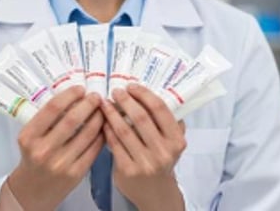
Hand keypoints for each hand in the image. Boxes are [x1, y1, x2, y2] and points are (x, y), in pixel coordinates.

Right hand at [1, 87, 103, 210]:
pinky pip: (94, 148)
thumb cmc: (33, 158)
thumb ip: (47, 120)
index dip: (70, 95)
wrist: (33, 189)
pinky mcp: (75, 173)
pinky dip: (102, 134)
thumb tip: (75, 96)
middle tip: (96, 97)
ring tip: (103, 109)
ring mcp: (60, 163)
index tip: (80, 89)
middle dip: (89, 104)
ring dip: (99, 118)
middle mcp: (43, 150)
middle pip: (72, 119)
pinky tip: (104, 127)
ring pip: (88, 133)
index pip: (52, 108)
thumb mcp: (31, 137)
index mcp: (29, 137)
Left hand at [100, 85, 186, 210]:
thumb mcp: (172, 143)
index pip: (160, 110)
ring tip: (104, 103)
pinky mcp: (128, 170)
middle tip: (115, 91)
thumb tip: (151, 94)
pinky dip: (107, 131)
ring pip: (124, 130)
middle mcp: (163, 152)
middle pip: (141, 118)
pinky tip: (103, 122)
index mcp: (176, 141)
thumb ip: (168, 123)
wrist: (155, 193)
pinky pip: (114, 145)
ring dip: (112, 113)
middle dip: (126, 101)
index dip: (144, 95)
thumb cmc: (161, 161)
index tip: (132, 86)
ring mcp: (145, 163)